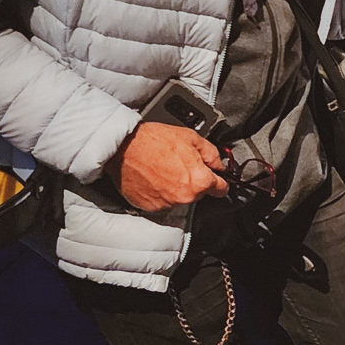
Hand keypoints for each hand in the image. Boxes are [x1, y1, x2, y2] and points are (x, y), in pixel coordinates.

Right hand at [107, 122, 227, 210]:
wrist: (122, 147)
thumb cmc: (153, 140)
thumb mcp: (191, 137)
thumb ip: (212, 154)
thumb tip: (219, 164)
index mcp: (200, 180)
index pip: (222, 190)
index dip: (219, 181)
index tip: (216, 179)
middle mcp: (185, 196)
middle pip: (199, 193)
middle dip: (194, 181)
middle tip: (180, 165)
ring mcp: (167, 204)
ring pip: (181, 198)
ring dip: (176, 188)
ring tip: (163, 170)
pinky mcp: (150, 207)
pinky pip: (163, 202)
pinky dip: (160, 193)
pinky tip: (154, 178)